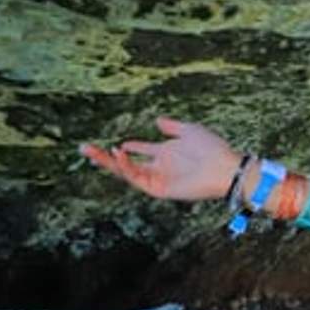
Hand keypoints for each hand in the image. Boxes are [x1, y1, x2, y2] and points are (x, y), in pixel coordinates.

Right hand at [80, 118, 242, 200]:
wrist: (225, 167)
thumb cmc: (212, 148)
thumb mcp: (190, 130)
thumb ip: (172, 127)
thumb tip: (157, 120)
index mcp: (167, 152)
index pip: (142, 151)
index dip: (130, 148)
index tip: (119, 144)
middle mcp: (160, 166)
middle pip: (127, 163)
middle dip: (105, 157)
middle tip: (84, 148)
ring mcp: (159, 178)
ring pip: (126, 172)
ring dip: (108, 162)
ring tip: (91, 151)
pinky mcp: (160, 189)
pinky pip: (137, 179)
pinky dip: (125, 168)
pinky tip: (118, 154)